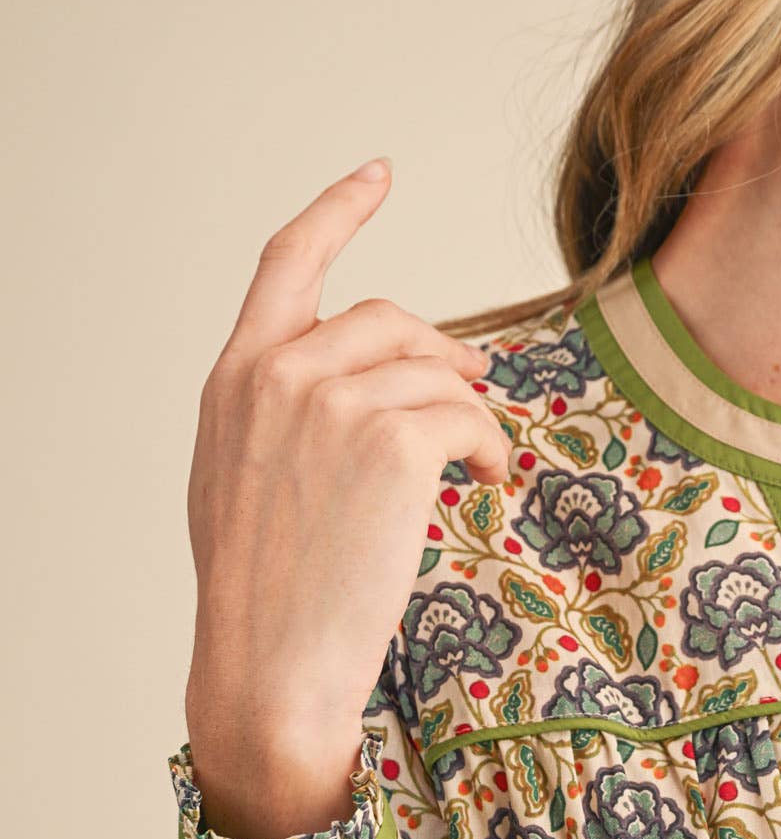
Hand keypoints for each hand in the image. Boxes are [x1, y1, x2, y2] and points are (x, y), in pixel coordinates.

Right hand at [183, 156, 508, 834]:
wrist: (270, 665)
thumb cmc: (264, 595)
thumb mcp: (242, 482)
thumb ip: (282, 416)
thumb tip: (363, 388)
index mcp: (234, 377)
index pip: (287, 262)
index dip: (338, 209)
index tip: (378, 173)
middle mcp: (276, 374)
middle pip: (390, 318)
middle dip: (444, 351)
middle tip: (477, 392)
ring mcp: (331, 403)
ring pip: (439, 370)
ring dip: (473, 414)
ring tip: (478, 466)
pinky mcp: (390, 441)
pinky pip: (468, 415)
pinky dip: (489, 447)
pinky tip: (485, 484)